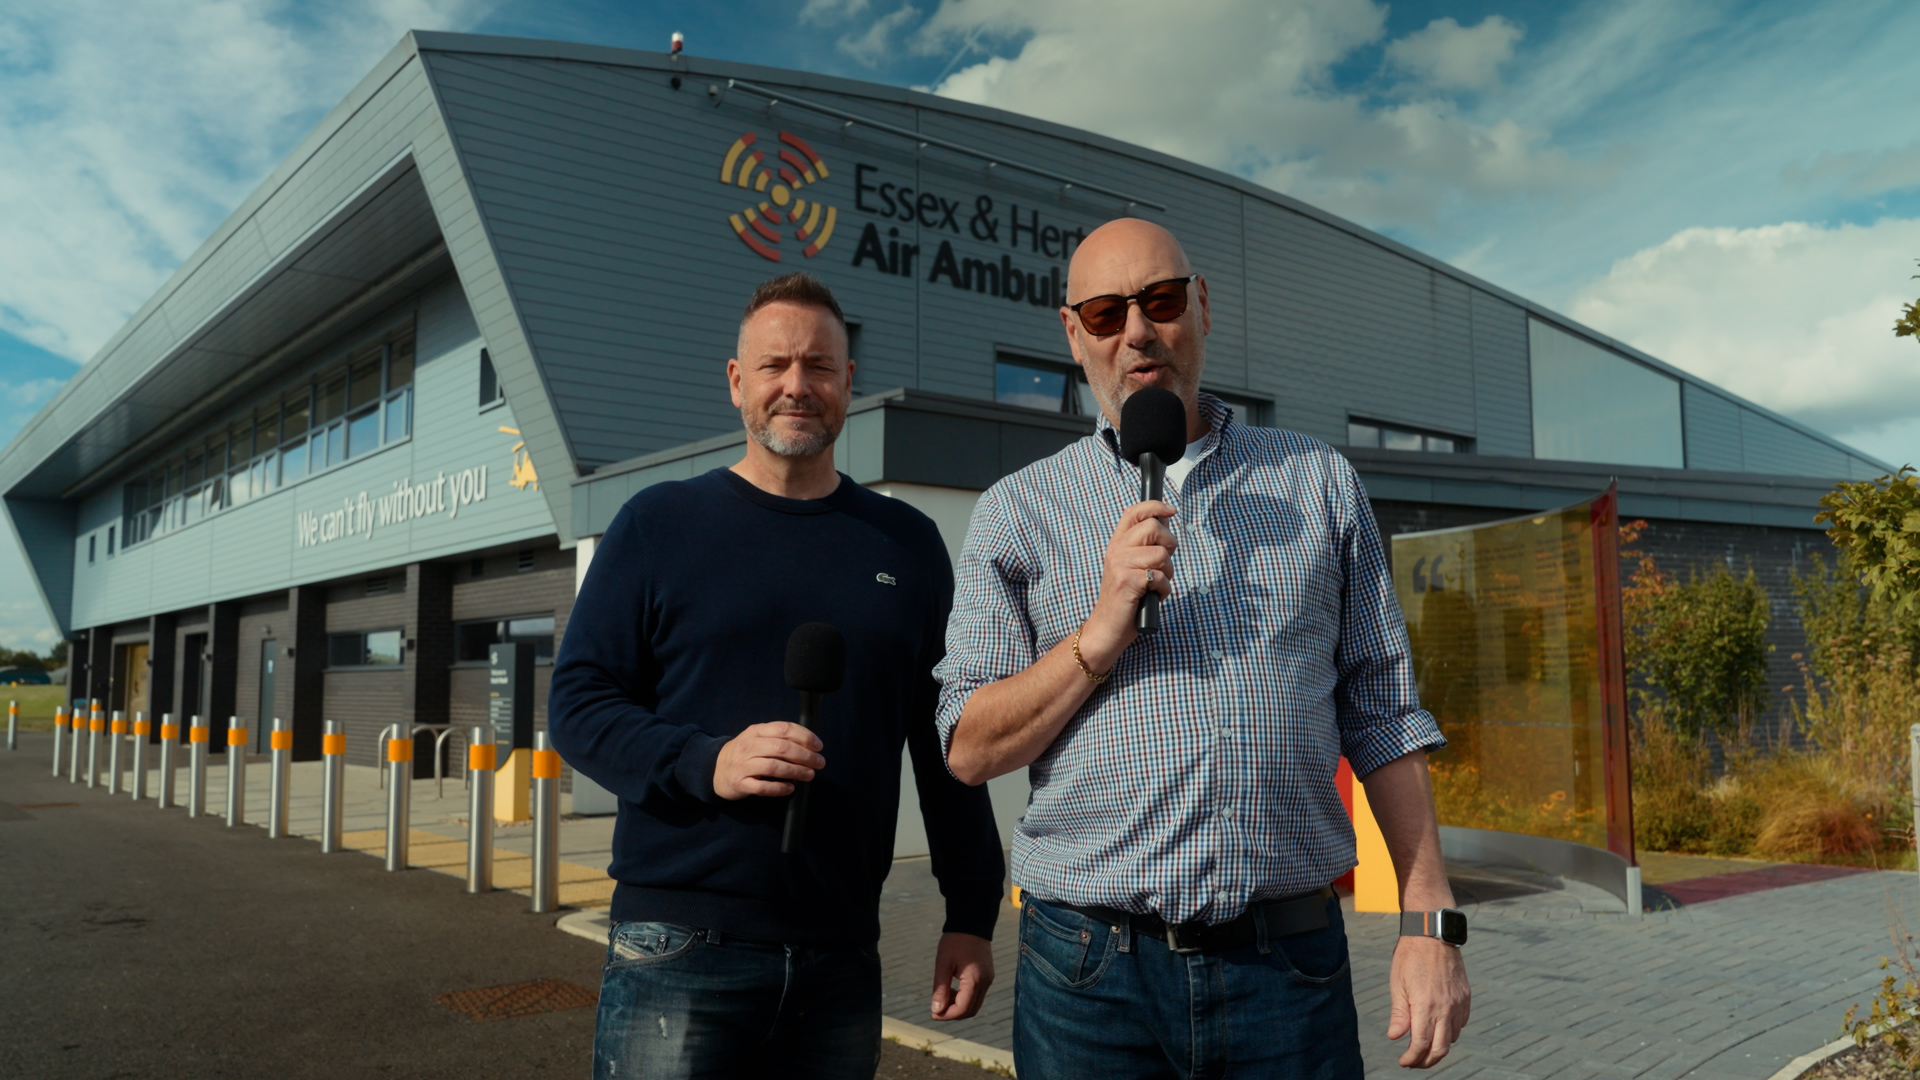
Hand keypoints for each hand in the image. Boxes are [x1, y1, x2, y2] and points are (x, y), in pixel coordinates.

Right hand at [711, 722, 823, 799]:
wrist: (715, 771)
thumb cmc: (743, 754)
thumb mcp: (756, 738)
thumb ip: (777, 738)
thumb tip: (808, 744)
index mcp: (756, 731)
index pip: (784, 729)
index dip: (804, 736)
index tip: (818, 746)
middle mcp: (749, 746)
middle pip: (782, 748)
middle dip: (805, 755)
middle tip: (819, 763)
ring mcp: (743, 765)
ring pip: (774, 767)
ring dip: (796, 771)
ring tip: (809, 775)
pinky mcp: (740, 783)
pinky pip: (763, 787)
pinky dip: (779, 788)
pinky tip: (790, 788)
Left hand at [929, 932, 994, 1020]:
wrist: (972, 923)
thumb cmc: (955, 941)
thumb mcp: (943, 964)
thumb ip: (940, 989)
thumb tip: (936, 1011)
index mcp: (975, 980)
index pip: (962, 1009)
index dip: (947, 1015)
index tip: (932, 1014)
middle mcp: (985, 983)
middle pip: (970, 1011)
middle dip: (953, 1014)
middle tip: (936, 1009)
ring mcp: (988, 980)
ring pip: (975, 1005)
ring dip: (959, 1006)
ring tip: (943, 997)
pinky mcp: (987, 976)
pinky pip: (977, 995)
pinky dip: (965, 998)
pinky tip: (952, 990)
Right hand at [1076, 501, 1177, 672]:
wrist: (1106, 628)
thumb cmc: (1124, 600)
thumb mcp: (1131, 567)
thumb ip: (1145, 547)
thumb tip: (1166, 523)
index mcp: (1117, 544)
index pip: (1134, 512)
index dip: (1155, 506)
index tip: (1171, 510)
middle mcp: (1116, 550)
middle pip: (1153, 528)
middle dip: (1169, 544)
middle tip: (1164, 563)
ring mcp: (1120, 565)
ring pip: (1161, 554)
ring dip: (1168, 572)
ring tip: (1156, 585)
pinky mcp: (1128, 581)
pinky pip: (1161, 577)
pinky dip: (1164, 590)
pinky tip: (1152, 596)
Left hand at [1386, 936, 1469, 1067]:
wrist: (1433, 935)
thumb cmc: (1410, 957)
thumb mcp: (1398, 984)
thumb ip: (1399, 1014)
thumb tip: (1395, 1037)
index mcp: (1425, 1006)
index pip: (1421, 1044)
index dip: (1412, 1058)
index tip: (1404, 1061)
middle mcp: (1446, 1008)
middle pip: (1441, 1049)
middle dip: (1427, 1061)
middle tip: (1414, 1062)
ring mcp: (1458, 1003)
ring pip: (1453, 1038)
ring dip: (1439, 1047)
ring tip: (1425, 1047)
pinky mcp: (1466, 997)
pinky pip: (1462, 1023)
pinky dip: (1451, 1032)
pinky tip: (1439, 1028)